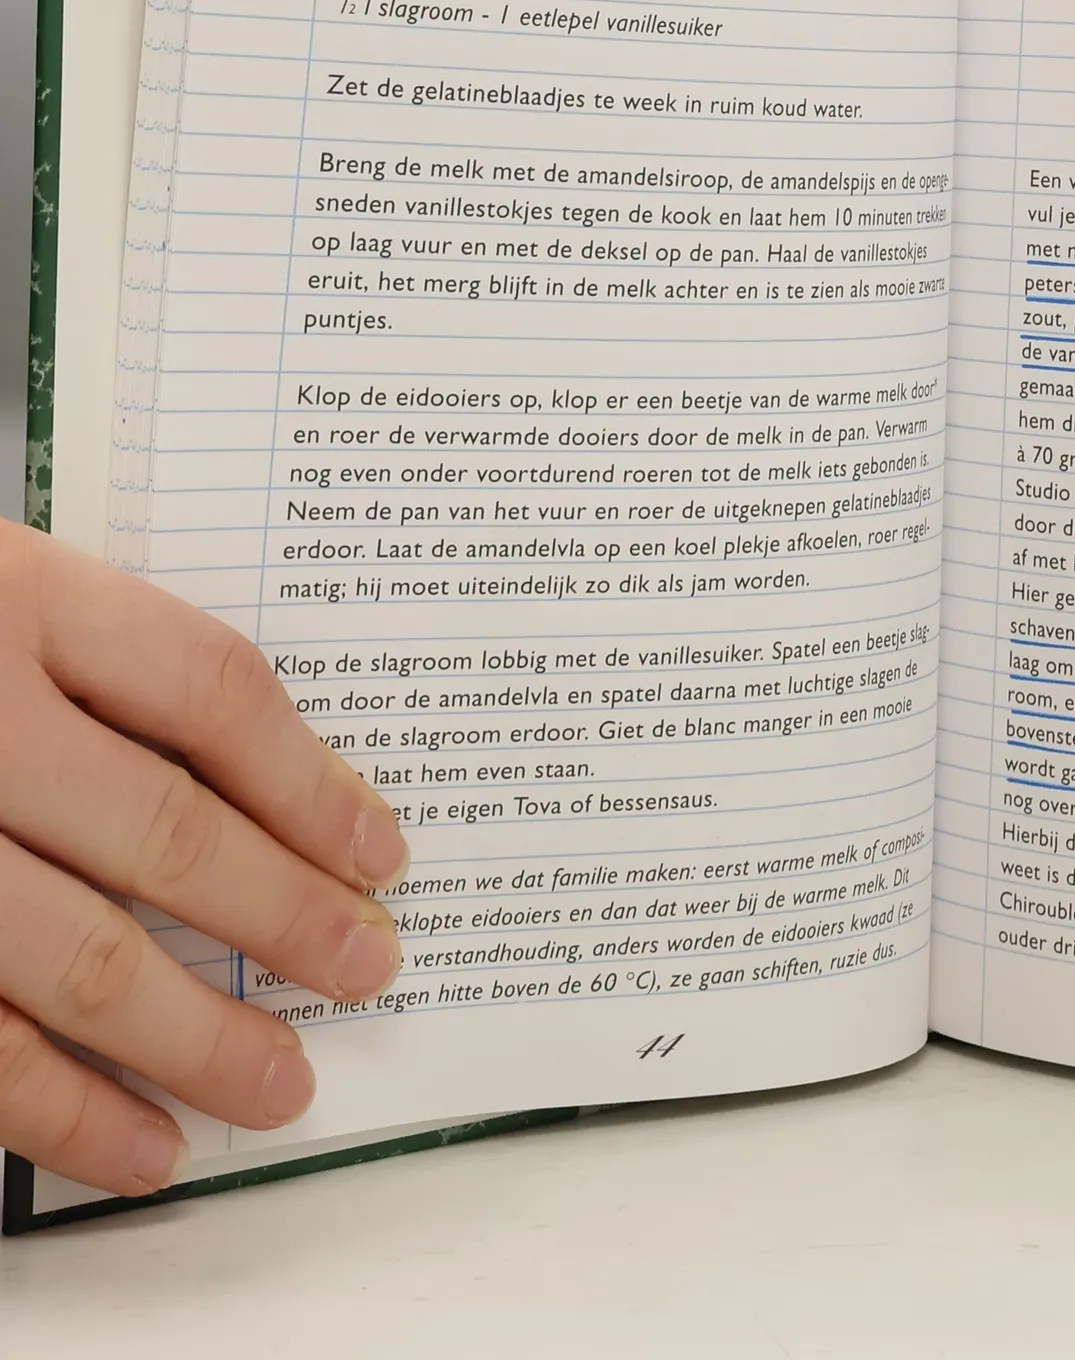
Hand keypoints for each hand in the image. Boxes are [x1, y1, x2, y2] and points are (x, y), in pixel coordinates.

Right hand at [0, 524, 407, 1195]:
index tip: (379, 854)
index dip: (308, 782)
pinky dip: (61, 1113)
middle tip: (366, 968)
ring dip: (194, 1039)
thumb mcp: (5, 584)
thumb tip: (286, 792)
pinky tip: (141, 1147)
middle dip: (282, 916)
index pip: (208, 692)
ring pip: (74, 959)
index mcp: (20, 602)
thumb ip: (111, 665)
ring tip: (280, 1085)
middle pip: (162, 830)